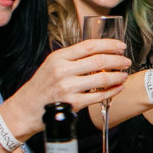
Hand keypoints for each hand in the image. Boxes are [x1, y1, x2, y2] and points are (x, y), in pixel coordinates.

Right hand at [7, 39, 129, 134]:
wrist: (26, 108)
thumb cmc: (42, 86)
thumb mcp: (52, 65)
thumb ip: (72, 58)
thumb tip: (99, 52)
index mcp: (58, 57)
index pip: (88, 46)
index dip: (108, 45)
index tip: (121, 46)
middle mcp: (62, 71)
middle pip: (98, 61)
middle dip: (117, 60)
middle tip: (126, 61)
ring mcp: (68, 88)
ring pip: (101, 79)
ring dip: (117, 76)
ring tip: (124, 74)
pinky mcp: (73, 104)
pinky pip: (99, 96)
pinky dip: (112, 91)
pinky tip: (118, 88)